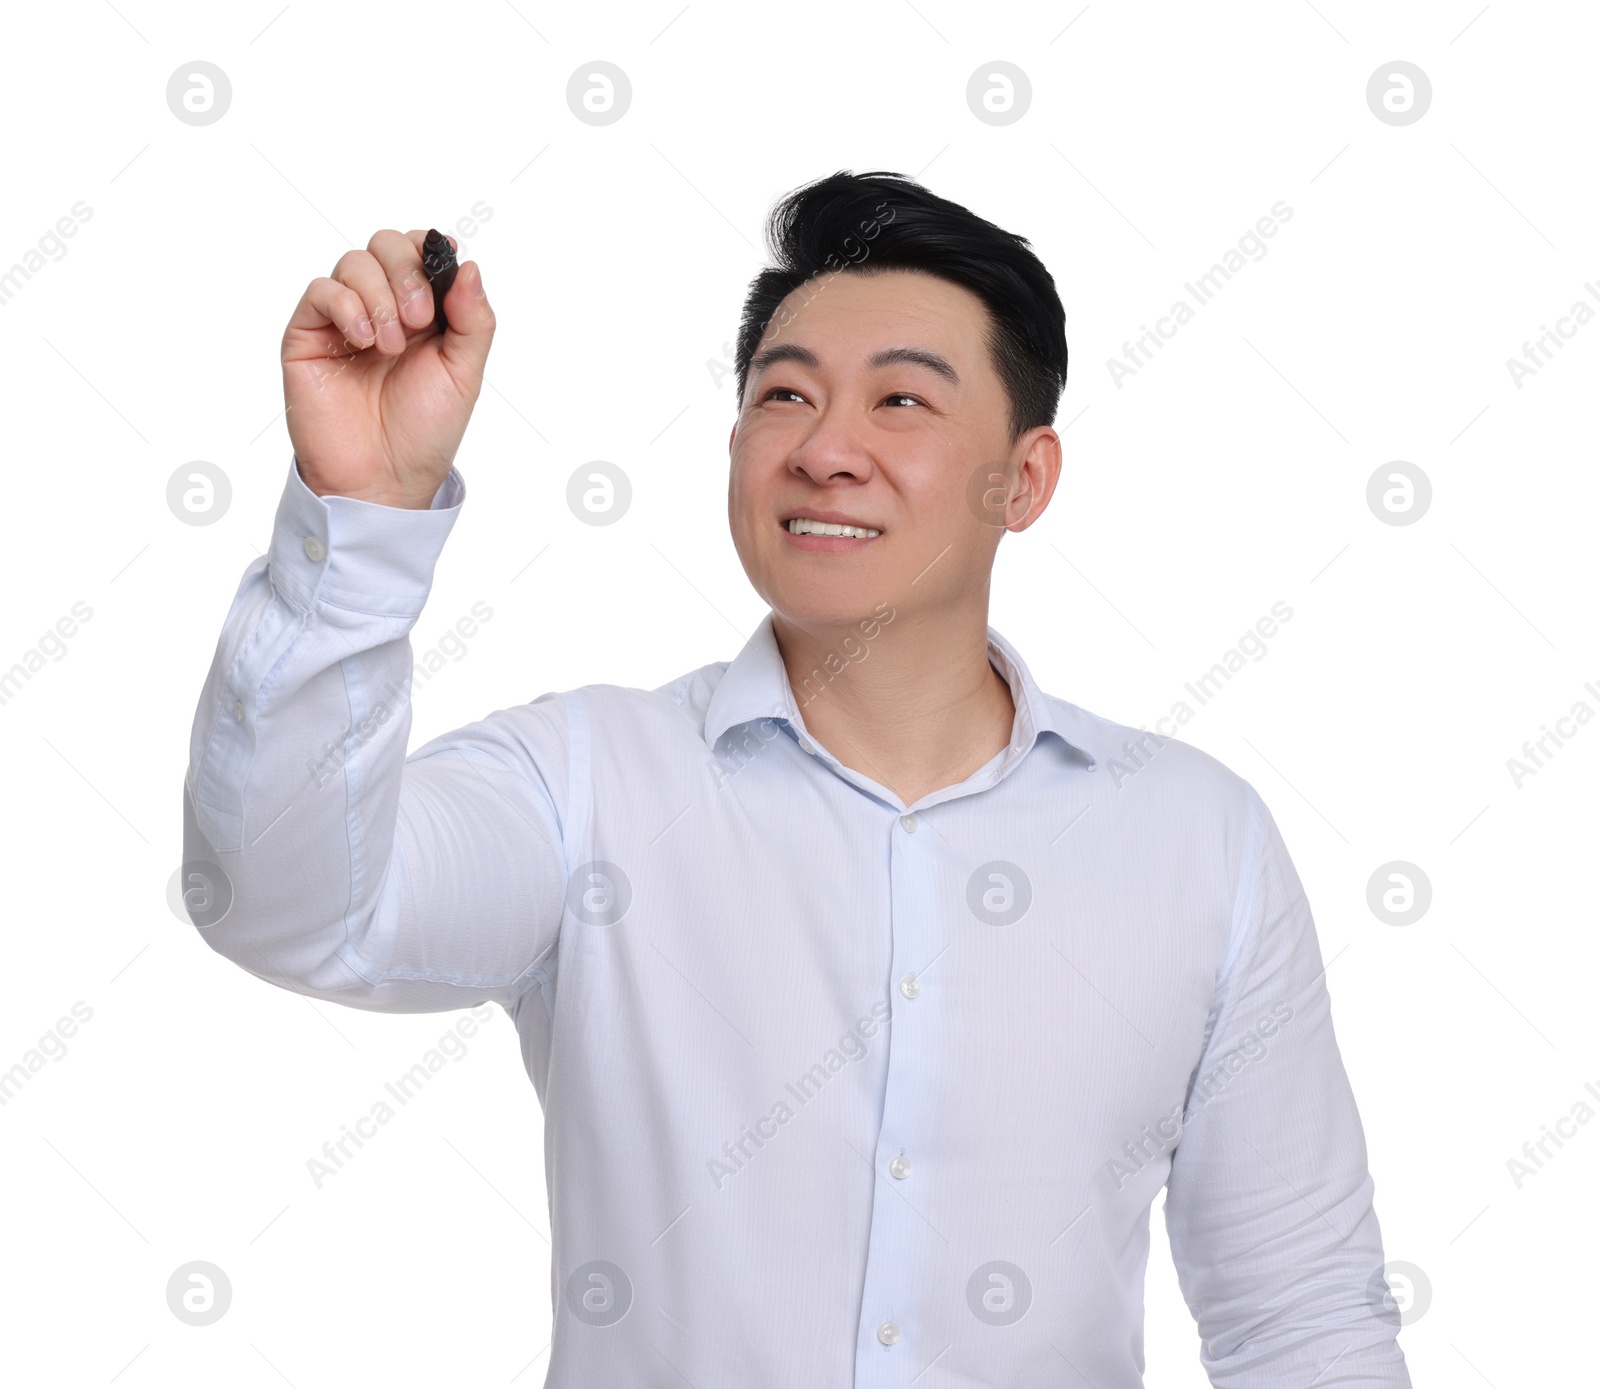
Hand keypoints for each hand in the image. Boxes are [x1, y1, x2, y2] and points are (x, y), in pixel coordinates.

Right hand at [281, 228, 494, 507]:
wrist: (383, 478)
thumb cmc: (423, 432)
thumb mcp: (464, 374)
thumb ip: (473, 320)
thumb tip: (469, 265)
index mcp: (423, 312)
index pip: (421, 251)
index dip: (430, 249)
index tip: (443, 268)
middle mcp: (382, 308)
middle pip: (386, 244)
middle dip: (406, 272)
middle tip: (418, 318)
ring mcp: (343, 319)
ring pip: (353, 262)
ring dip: (378, 297)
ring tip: (390, 347)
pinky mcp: (309, 335)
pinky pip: (320, 291)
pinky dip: (347, 306)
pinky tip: (364, 342)